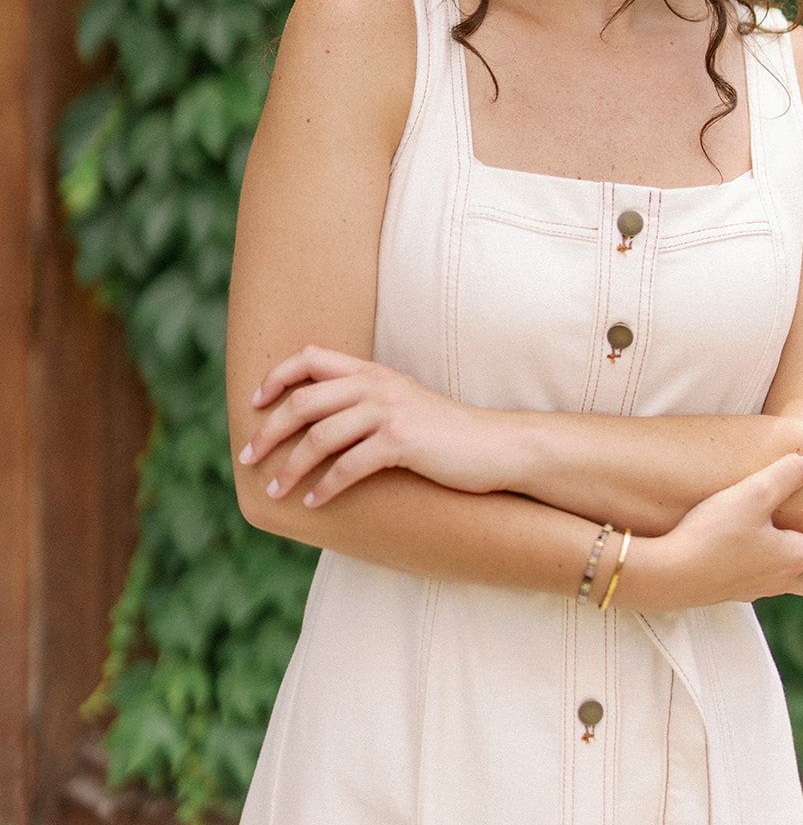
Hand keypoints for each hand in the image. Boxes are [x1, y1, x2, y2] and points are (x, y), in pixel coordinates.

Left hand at [238, 346, 509, 506]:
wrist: (495, 446)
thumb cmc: (445, 434)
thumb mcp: (402, 405)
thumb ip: (366, 402)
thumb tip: (319, 423)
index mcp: (374, 372)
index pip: (312, 357)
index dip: (277, 376)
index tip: (254, 403)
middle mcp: (378, 385)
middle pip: (305, 401)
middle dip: (269, 431)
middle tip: (248, 458)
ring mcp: (390, 411)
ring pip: (320, 437)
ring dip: (290, 468)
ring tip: (275, 491)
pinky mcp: (402, 441)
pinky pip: (349, 465)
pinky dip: (325, 486)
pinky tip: (314, 502)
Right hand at [640, 453, 802, 609]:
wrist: (666, 575)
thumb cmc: (711, 535)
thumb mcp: (752, 494)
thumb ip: (786, 476)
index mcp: (792, 559)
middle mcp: (777, 580)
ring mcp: (751, 588)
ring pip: (792, 583)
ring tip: (801, 538)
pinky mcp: (727, 588)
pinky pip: (763, 580)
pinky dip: (774, 565)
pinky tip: (755, 546)